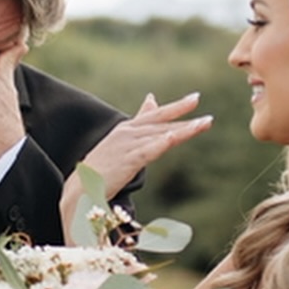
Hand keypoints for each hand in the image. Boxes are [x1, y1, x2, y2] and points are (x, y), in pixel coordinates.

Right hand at [60, 92, 211, 230]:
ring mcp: (126, 146)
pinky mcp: (126, 161)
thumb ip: (137, 127)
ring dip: (183, 130)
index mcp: (126, 130)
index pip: (155, 116)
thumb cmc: (100, 170)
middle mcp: (127, 133)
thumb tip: (149, 102)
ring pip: (160, 135)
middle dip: (186, 118)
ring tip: (204, 125)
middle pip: (162, 124)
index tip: (195, 98)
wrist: (80, 190)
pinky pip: (147, 151)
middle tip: (208, 118)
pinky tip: (173, 138)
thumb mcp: (120, 145)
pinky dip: (160, 143)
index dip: (176, 107)